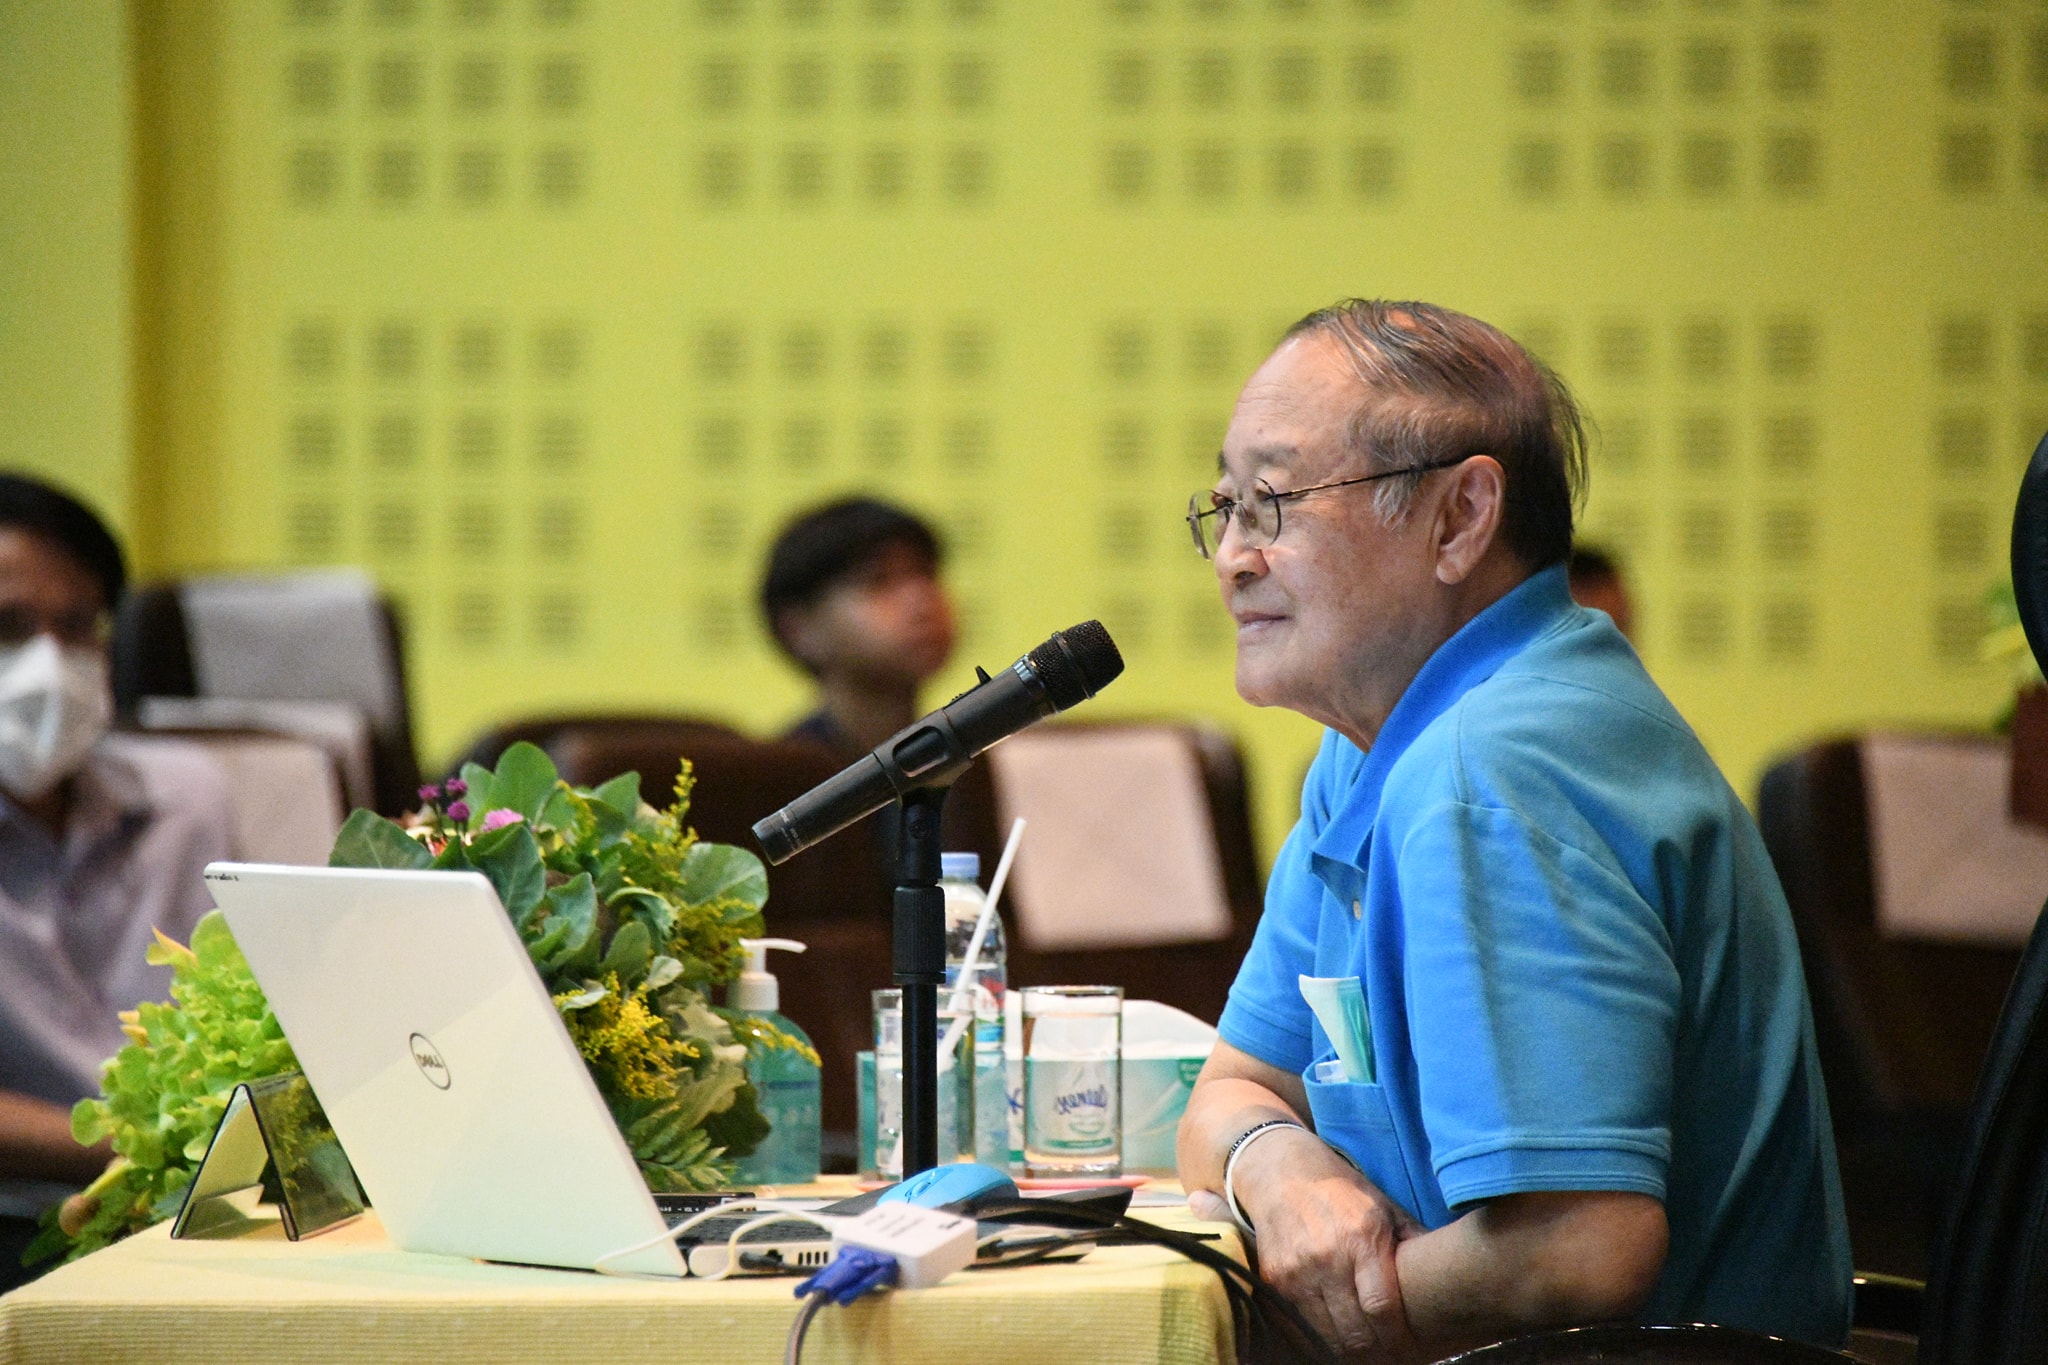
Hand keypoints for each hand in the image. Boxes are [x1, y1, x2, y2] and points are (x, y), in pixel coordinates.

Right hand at [1234, 1127, 1426, 1362]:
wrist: (1282, 1173)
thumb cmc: (1342, 1192)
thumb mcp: (1383, 1207)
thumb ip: (1412, 1240)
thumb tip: (1447, 1270)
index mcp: (1361, 1239)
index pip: (1381, 1307)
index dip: (1396, 1337)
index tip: (1408, 1348)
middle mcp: (1326, 1258)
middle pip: (1353, 1330)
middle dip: (1374, 1351)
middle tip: (1389, 1355)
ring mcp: (1297, 1270)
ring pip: (1326, 1333)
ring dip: (1347, 1348)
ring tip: (1365, 1349)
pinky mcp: (1275, 1278)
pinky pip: (1303, 1320)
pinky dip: (1321, 1332)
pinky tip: (1336, 1331)